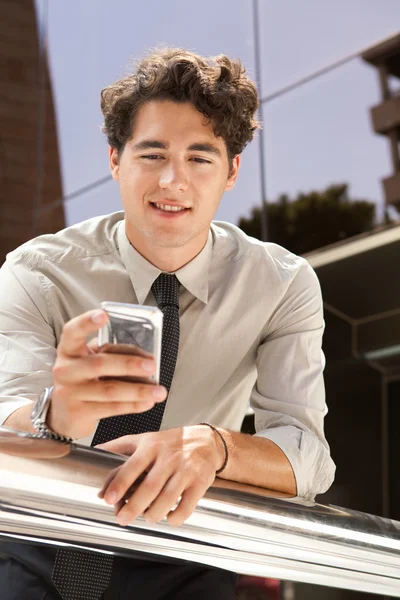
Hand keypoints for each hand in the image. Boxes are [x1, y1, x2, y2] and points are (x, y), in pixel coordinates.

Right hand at [48, 309, 167, 438]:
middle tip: (152, 365)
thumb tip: (146, 357)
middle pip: (99, 364)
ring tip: (160, 391)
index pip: (73, 331)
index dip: (87, 322)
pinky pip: (111, 408)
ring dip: (139, 390)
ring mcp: (70, 392)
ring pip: (110, 390)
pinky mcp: (79, 413)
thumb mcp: (88, 361)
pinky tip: (148, 402)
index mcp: (69, 350)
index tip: (104, 315)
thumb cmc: (83, 380)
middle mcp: (66, 370)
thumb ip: (110, 354)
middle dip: (129, 364)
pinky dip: (133, 405)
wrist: (62, 415)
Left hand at [96, 425, 224, 526]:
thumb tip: (93, 453)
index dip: (120, 483)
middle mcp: (169, 458)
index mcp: (151, 447)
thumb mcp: (145, 439)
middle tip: (122, 519)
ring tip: (147, 517)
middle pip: (150, 487)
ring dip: (153, 514)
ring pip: (167, 499)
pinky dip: (175, 518)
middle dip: (133, 507)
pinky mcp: (200, 482)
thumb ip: (119, 447)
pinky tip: (169, 517)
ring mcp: (186, 470)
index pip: (133, 466)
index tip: (108, 499)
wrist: (206, 441)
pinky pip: (187, 506)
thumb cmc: (170, 443)